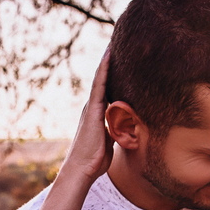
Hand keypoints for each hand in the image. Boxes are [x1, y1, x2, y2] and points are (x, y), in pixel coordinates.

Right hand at [59, 48, 113, 184]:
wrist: (82, 168)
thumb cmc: (95, 159)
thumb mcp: (110, 141)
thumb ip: (116, 131)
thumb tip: (127, 129)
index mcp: (98, 113)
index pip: (107, 88)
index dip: (113, 73)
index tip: (121, 57)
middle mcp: (93, 106)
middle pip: (102, 78)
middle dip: (109, 61)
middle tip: (117, 41)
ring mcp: (92, 106)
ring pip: (100, 77)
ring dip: (106, 60)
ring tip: (113, 41)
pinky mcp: (93, 109)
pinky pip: (99, 84)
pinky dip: (104, 69)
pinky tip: (109, 55)